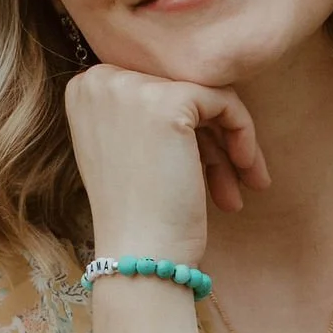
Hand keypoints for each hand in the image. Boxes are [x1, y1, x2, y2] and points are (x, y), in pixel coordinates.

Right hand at [63, 60, 271, 259]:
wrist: (139, 253)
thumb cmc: (137, 215)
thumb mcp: (126, 149)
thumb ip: (144, 113)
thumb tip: (197, 91)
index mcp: (85, 89)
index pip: (154, 87)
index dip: (187, 125)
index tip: (204, 164)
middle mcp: (101, 79)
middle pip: (180, 89)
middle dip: (213, 136)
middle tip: (236, 178)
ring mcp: (132, 87)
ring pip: (206, 95)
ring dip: (231, 142)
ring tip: (247, 184)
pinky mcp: (169, 101)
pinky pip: (224, 102)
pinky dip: (243, 134)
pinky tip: (246, 173)